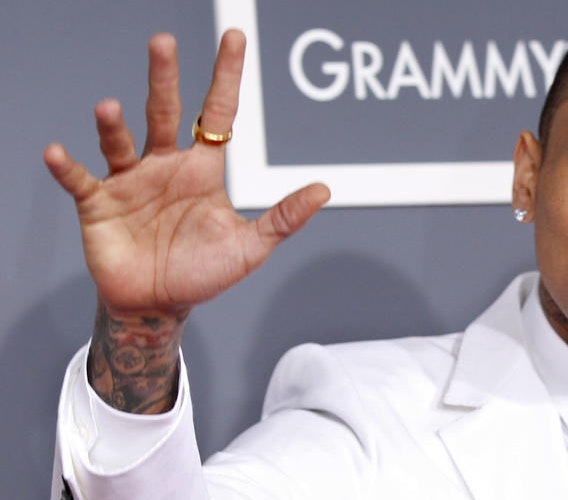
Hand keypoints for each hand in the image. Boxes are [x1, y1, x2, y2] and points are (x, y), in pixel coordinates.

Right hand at [44, 30, 329, 315]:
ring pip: (121, 141)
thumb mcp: (250, 246)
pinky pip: (81, 180)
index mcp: (202, 169)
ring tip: (108, 107)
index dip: (226, 76)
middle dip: (164, 77)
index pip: (217, 112)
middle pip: (165, 111)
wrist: (159, 306)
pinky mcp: (98, 205)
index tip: (234, 38)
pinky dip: (68, 168)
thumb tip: (324, 191)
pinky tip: (59, 154)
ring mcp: (129, 182)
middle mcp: (164, 165)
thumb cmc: (203, 272)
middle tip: (164, 42)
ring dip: (113, 124)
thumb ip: (283, 218)